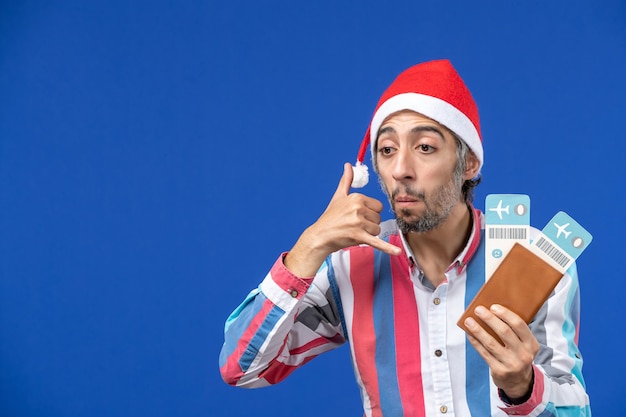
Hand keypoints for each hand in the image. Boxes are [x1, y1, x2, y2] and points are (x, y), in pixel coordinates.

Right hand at [284, 163, 400, 276]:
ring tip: (354, 233)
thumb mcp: (338, 196)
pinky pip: (377, 242)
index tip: (357, 216)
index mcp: (357, 198)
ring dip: (368, 234)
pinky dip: (387, 248)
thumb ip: (346, 180)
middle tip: (354, 225)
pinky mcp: (359, 236)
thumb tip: (349, 165)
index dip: (370, 213)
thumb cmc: (330, 217)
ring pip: (377, 230)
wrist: (320, 236)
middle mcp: (358, 208)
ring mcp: (358, 223)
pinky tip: (397, 252)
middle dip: (369, 224)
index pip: (378, 206)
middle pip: (378, 219)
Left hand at [463, 304, 538, 399]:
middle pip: (504, 332)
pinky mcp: (499, 371)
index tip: (493, 306)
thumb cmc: (518, 355)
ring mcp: (512, 364)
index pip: (519, 325)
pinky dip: (475, 342)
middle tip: (478, 310)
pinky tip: (469, 333)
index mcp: (532, 344)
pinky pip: (484, 353)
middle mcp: (524, 355)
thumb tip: (491, 311)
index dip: (505, 314)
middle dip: (489, 319)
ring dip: (478, 330)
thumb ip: (514, 331)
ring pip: (491, 343)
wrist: (519, 382)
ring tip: (468, 321)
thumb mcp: (523, 345)